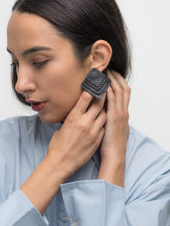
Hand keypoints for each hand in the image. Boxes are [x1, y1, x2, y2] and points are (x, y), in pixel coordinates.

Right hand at [46, 91, 106, 179]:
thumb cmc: (57, 146)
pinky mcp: (97, 140)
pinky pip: (104, 127)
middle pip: (99, 104)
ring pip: (104, 114)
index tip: (95, 84)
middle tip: (105, 91)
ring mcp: (92, 131)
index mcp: (73, 117)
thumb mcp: (61, 127)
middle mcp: (84, 122)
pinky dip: (103, 123)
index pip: (86, 97)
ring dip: (104, 110)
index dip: (92, 89)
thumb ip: (71, 118)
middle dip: (102, 96)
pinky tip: (101, 122)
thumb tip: (76, 113)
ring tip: (103, 107)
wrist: (61, 163)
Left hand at [98, 70, 130, 185]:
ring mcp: (120, 114)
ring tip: (105, 71)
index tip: (111, 74)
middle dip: (116, 77)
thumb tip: (103, 113)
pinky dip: (109, 90)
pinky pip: (113, 99)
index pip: (123, 93)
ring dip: (112, 80)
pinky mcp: (114, 117)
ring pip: (119, 91)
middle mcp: (123, 111)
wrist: (114, 156)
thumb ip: (109, 119)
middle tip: (109, 68)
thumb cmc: (111, 145)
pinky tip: (103, 83)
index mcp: (123, 114)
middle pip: (123, 88)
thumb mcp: (112, 129)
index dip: (118, 82)